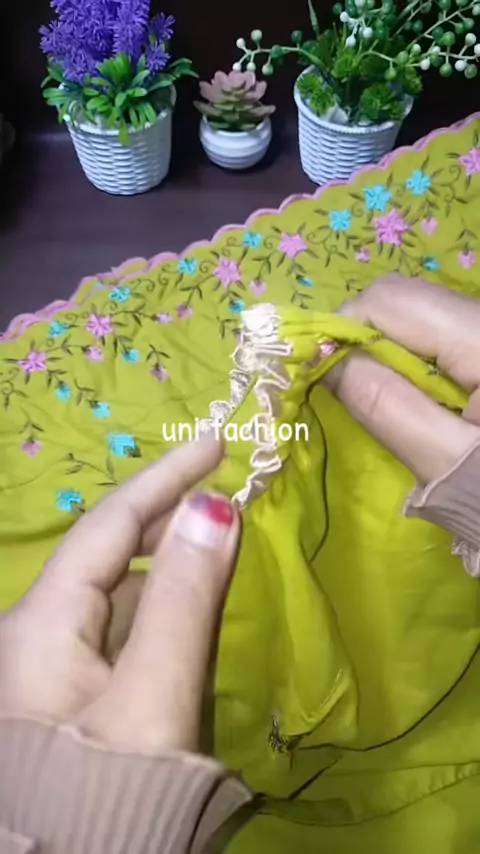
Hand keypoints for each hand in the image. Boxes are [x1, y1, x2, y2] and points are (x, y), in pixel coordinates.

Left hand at [0, 435, 239, 752]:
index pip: (112, 524)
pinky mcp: (75, 700)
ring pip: (118, 592)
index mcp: (43, 621)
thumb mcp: (155, 697)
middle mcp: (39, 633)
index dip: (166, 478)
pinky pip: (122, 630)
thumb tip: (216, 506)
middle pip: (111, 553)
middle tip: (225, 491)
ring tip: (217, 541)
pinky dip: (162, 607)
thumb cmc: (109, 794)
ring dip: (168, 561)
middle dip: (167, 515)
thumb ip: (187, 599)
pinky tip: (189, 610)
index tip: (216, 443)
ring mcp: (54, 669)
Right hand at [326, 275, 479, 483]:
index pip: (392, 301)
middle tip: (343, 388)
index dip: (342, 329)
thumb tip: (326, 360)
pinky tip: (419, 397)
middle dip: (363, 336)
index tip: (313, 372)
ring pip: (425, 315)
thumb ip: (385, 405)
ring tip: (382, 398)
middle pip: (408, 299)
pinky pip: (446, 335)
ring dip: (389, 349)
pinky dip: (417, 358)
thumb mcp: (448, 464)